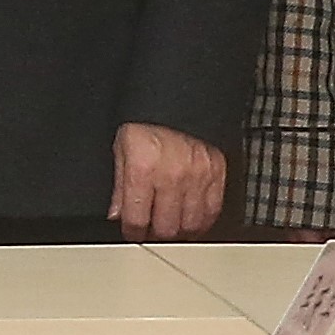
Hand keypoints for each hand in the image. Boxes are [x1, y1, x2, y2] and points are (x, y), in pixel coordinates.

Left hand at [111, 123, 226, 240]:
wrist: (180, 99)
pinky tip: (192, 220)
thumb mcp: (122, 148)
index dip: (132, 232)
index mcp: (143, 169)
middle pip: (166, 228)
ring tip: (171, 227)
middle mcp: (171, 176)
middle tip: (151, 232)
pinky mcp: (217, 173)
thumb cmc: (147, 121)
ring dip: (179, 231)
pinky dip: (202, 221)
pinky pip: (212, 210)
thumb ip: (119, 185)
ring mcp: (197, 176)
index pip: (137, 219)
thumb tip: (117, 215)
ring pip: (191, 224)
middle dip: (156, 235)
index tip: (132, 233)